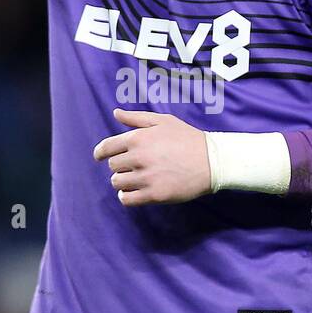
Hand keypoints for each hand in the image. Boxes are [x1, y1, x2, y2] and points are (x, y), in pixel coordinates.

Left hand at [93, 108, 211, 206]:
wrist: (212, 160)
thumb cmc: (188, 138)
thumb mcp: (163, 121)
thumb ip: (136, 118)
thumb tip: (116, 113)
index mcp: (138, 138)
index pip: (106, 147)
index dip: (99, 153)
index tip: (99, 156)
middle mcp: (139, 157)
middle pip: (112, 166)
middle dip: (119, 167)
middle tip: (132, 167)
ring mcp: (146, 177)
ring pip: (118, 183)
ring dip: (123, 182)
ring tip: (135, 180)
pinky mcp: (154, 194)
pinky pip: (127, 199)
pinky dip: (126, 197)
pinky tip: (133, 193)